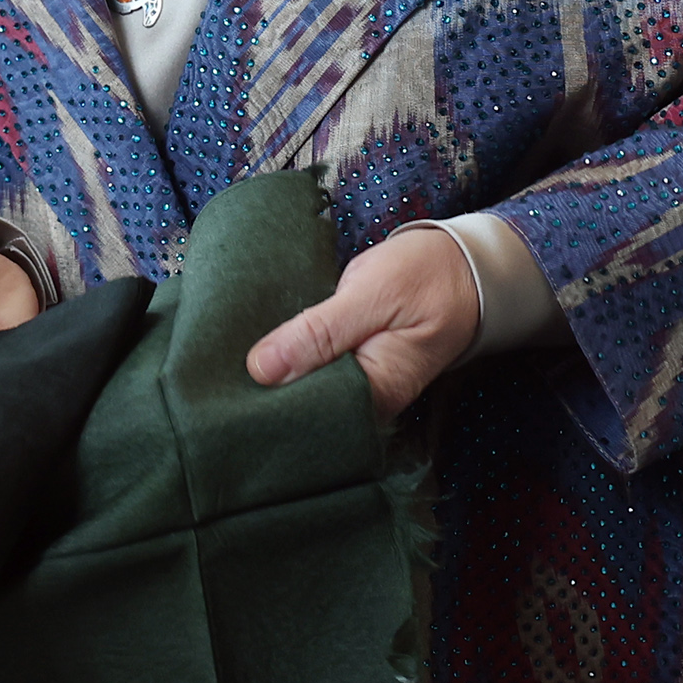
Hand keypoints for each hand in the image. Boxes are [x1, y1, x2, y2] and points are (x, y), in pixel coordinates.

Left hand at [244, 226, 474, 417]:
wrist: (466, 265)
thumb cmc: (427, 276)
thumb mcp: (372, 295)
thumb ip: (320, 334)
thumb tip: (262, 369)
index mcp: (378, 393)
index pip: (309, 416)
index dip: (268, 405)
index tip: (225, 392)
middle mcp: (371, 400)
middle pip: (305, 408)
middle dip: (264, 392)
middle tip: (216, 374)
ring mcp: (364, 385)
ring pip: (307, 388)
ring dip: (275, 374)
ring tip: (227, 363)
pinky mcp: (356, 365)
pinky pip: (317, 370)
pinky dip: (291, 358)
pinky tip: (261, 348)